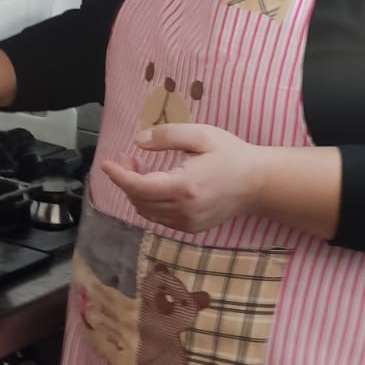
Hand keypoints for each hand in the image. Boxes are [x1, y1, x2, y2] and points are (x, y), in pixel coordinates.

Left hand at [100, 123, 265, 232]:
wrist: (258, 183)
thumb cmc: (231, 155)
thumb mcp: (201, 135)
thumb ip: (167, 135)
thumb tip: (138, 141)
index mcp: (185, 187)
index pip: (139, 187)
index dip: (119, 176)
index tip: (106, 164)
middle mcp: (184, 210)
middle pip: (139, 200)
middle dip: (126, 179)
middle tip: (128, 157)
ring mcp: (188, 223)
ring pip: (147, 212)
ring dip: (136, 191)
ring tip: (139, 168)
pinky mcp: (191, 228)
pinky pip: (159, 217)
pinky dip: (149, 202)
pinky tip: (155, 184)